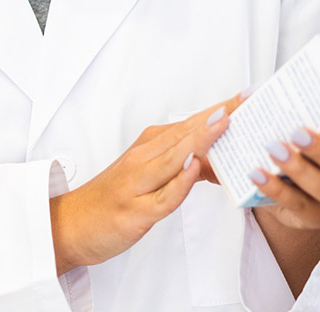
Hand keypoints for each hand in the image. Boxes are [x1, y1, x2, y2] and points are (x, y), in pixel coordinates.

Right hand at [49, 96, 242, 274]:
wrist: (70, 225)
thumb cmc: (113, 199)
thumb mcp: (150, 178)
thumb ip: (182, 167)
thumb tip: (217, 160)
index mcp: (149, 147)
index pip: (192, 123)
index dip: (222, 109)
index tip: (250, 94)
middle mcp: (143, 159)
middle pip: (187, 133)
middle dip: (220, 115)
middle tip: (249, 98)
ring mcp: (137, 184)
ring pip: (174, 157)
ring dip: (201, 138)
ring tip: (226, 120)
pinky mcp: (134, 211)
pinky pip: (161, 197)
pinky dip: (178, 182)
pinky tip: (194, 169)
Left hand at [247, 116, 319, 230]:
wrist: (291, 185)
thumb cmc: (302, 145)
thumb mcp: (304, 123)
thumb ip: (289, 107)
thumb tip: (252, 92)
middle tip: (297, 133)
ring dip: (301, 171)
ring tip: (275, 150)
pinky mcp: (318, 218)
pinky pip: (300, 206)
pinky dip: (276, 189)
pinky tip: (258, 174)